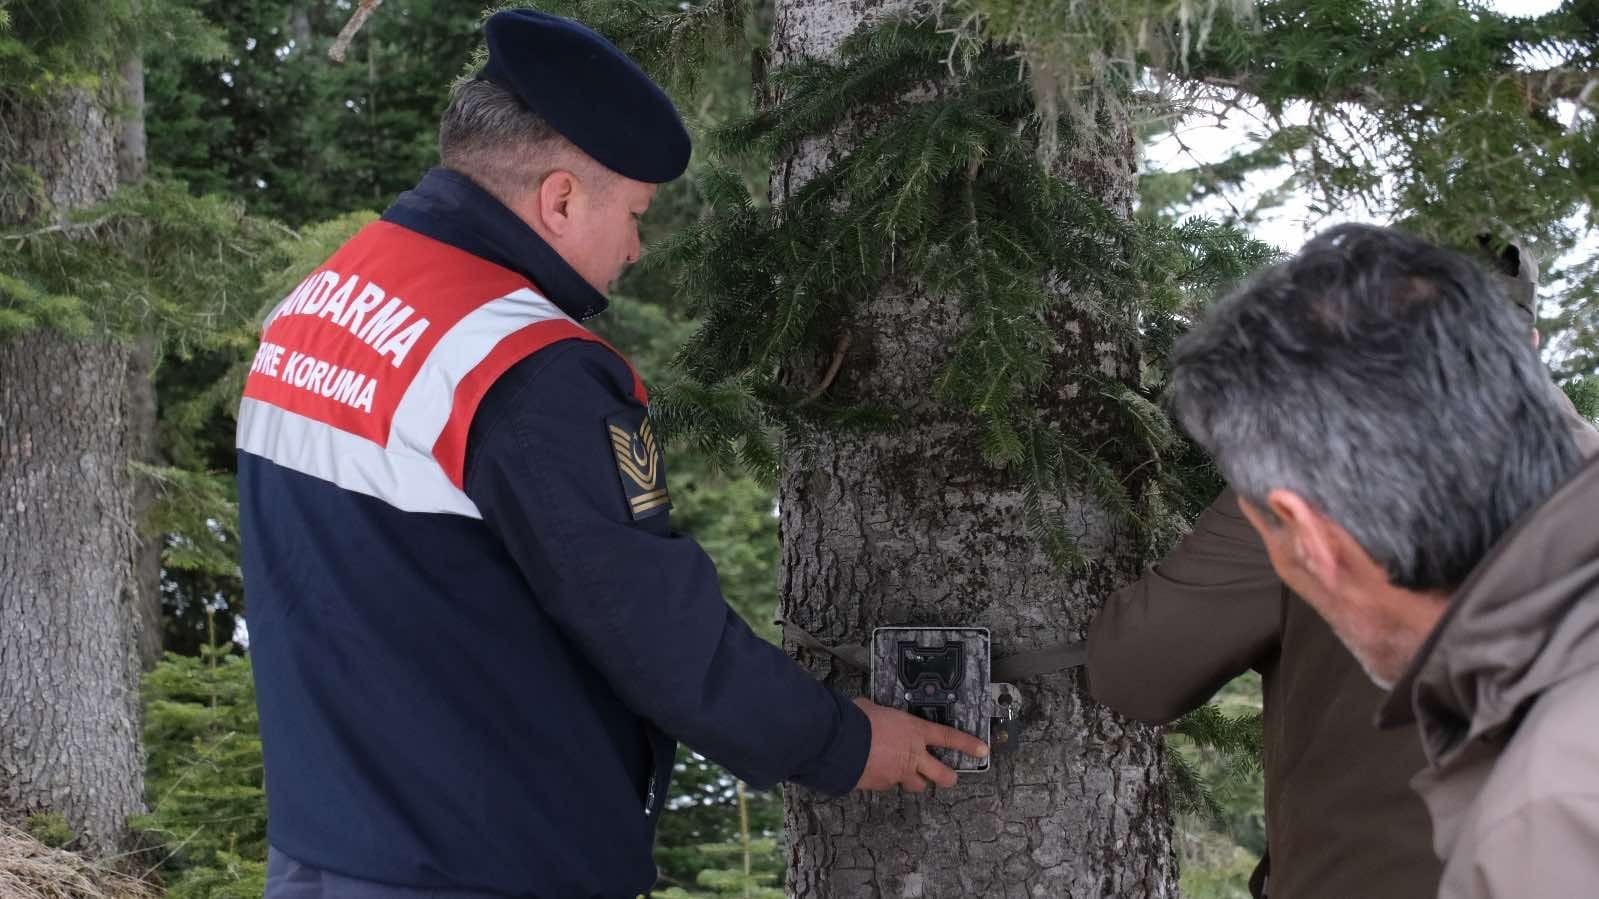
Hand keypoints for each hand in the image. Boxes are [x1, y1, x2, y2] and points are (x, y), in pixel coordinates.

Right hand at [852, 698, 989, 791]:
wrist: (841, 743)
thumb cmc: (858, 719)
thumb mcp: (873, 708)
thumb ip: (880, 712)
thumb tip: (870, 711)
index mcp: (915, 731)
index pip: (948, 738)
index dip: (968, 745)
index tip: (982, 751)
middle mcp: (913, 755)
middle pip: (942, 775)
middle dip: (948, 777)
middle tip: (949, 777)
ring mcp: (899, 773)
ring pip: (917, 785)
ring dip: (915, 781)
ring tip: (907, 775)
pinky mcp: (883, 785)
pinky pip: (890, 785)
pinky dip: (886, 780)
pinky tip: (874, 771)